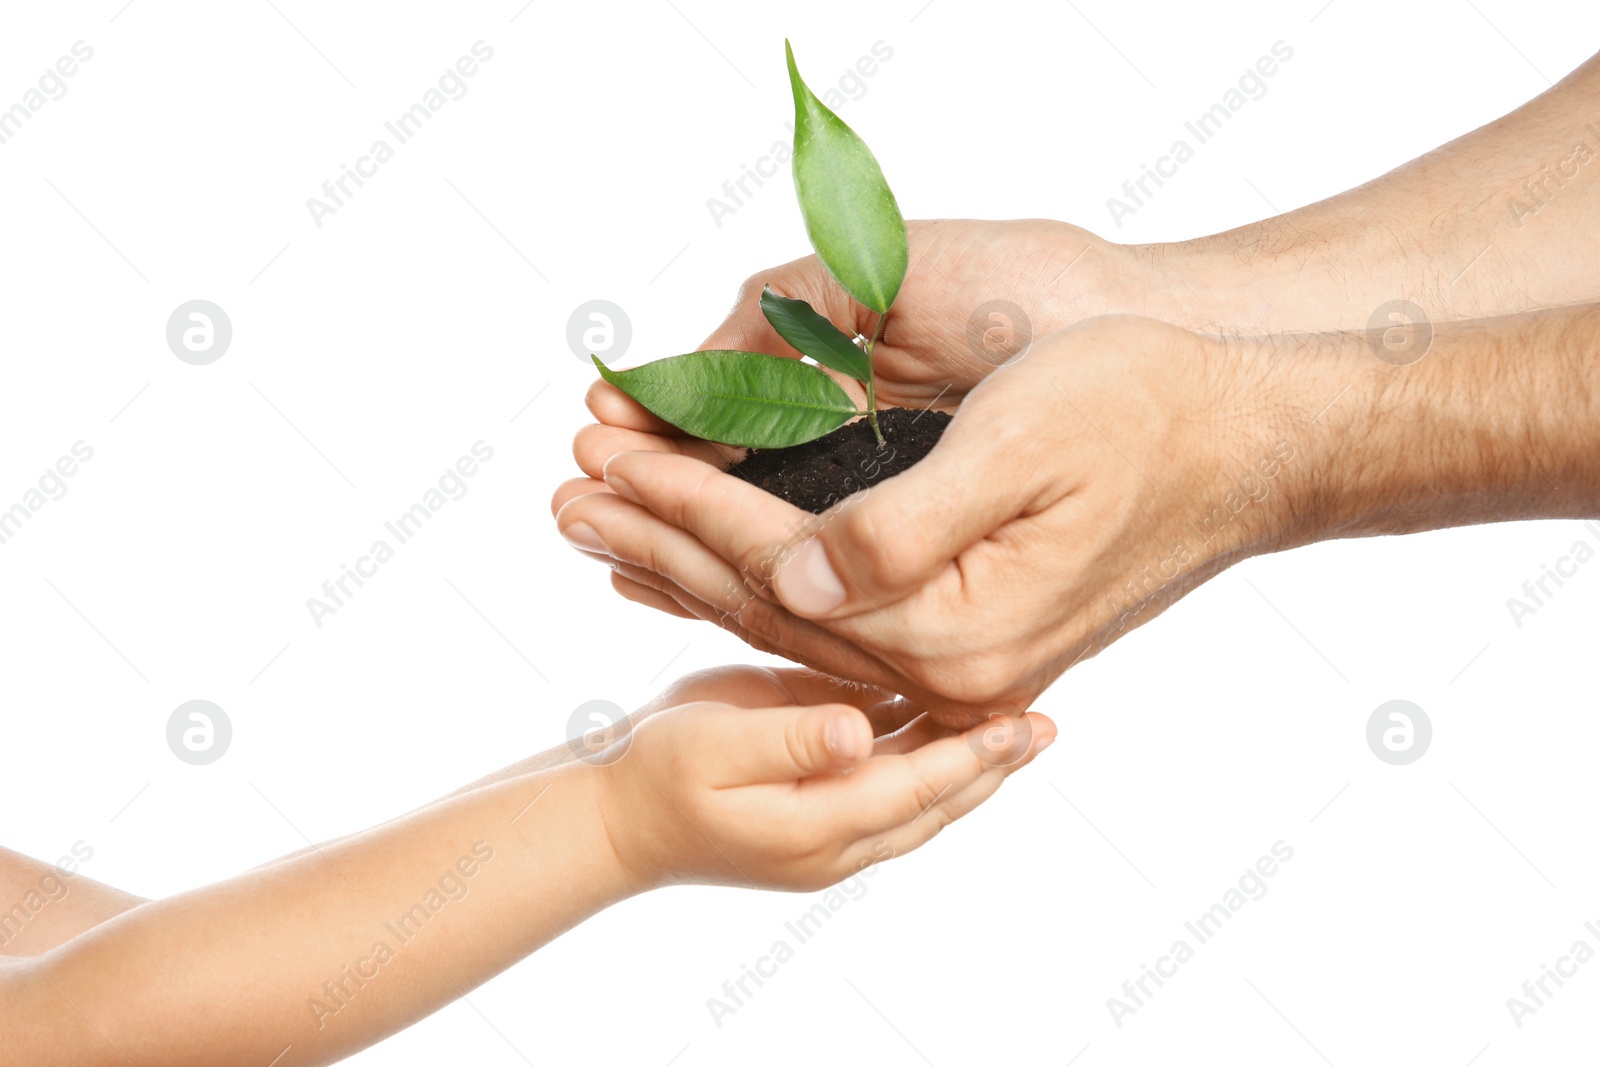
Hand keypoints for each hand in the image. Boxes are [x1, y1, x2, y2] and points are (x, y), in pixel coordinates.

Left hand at [554, 219, 1144, 628]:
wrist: (1247, 444)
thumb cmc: (1144, 414)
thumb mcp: (1021, 447)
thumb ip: (897, 529)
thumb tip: (786, 574)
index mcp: (953, 626)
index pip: (776, 565)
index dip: (682, 502)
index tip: (602, 452)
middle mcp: (949, 666)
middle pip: (765, 606)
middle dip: (660, 541)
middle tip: (564, 496)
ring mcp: (959, 662)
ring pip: (789, 618)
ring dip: (691, 567)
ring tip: (606, 530)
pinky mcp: (968, 635)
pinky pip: (833, 619)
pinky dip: (756, 585)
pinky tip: (706, 569)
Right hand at [591, 667, 1055, 892]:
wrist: (613, 814)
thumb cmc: (655, 775)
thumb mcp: (713, 748)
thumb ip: (791, 740)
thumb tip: (863, 732)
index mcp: (817, 827)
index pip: (919, 789)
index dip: (975, 755)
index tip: (1026, 723)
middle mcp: (836, 838)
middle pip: (936, 801)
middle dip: (992, 763)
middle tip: (1047, 722)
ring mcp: (828, 828)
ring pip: (918, 793)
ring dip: (968, 760)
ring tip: (1018, 720)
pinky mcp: (815, 804)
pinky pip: (887, 780)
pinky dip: (924, 750)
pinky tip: (945, 713)